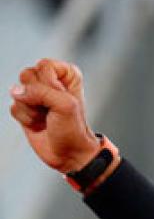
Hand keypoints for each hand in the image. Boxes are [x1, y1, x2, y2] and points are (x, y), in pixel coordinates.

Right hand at [9, 58, 97, 172]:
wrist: (68, 153)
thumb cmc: (73, 129)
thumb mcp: (65, 105)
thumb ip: (41, 92)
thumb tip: (15, 90)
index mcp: (66, 75)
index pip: (44, 65)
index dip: (49, 82)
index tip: (60, 97)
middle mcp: (50, 81)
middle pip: (27, 75)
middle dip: (37, 96)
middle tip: (51, 109)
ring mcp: (36, 95)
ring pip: (17, 91)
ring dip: (31, 109)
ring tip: (46, 118)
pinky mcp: (25, 109)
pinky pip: (14, 107)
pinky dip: (25, 119)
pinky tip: (38, 125)